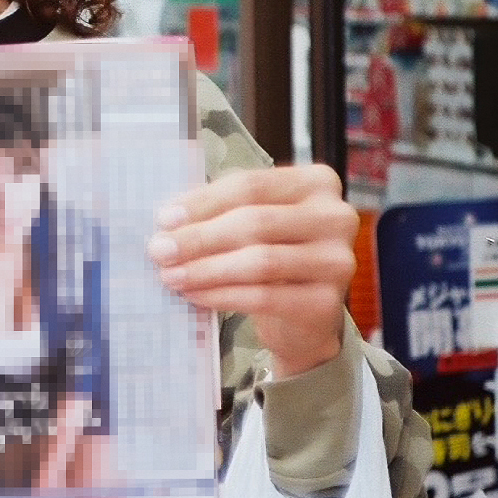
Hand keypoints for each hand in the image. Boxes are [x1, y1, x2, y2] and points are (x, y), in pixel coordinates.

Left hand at [148, 164, 355, 379]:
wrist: (306, 314)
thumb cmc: (274, 253)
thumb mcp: (256, 221)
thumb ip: (223, 211)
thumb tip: (167, 221)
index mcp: (318, 182)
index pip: (252, 185)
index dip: (204, 202)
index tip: (164, 218)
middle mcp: (336, 217)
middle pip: (255, 222)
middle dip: (199, 238)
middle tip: (160, 250)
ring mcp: (337, 261)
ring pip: (260, 261)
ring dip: (206, 269)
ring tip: (171, 275)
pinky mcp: (327, 302)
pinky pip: (265, 298)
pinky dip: (223, 296)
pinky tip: (195, 295)